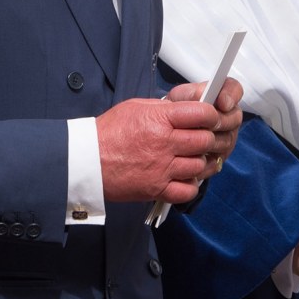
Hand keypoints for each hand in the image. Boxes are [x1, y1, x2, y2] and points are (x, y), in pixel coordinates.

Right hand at [96, 79, 241, 203]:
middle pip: (205, 140)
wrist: (87, 160)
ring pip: (200, 165)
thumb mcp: (136, 107)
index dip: (210, 115)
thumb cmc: (109, 133)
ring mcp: (162, 168)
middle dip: (207, 137)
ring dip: (199, 161)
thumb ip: (164, 108)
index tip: (209, 117)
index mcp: (160, 119)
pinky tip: (183, 176)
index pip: (202, 114)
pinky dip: (190, 185)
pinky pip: (188, 191)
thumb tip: (187, 108)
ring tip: (191, 157)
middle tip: (201, 137)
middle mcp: (164, 143)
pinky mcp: (157, 189)